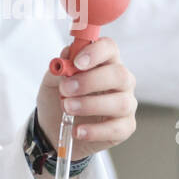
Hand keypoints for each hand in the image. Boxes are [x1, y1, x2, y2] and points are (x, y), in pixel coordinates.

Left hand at [36, 37, 136, 158]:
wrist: (53, 127)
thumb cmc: (60, 98)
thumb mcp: (53, 80)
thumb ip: (60, 67)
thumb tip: (67, 55)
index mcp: (105, 62)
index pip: (109, 48)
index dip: (96, 52)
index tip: (77, 62)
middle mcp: (121, 81)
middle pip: (119, 74)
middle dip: (90, 81)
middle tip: (66, 89)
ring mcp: (126, 104)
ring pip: (121, 103)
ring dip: (90, 105)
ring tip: (67, 108)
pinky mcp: (125, 127)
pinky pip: (116, 129)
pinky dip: (95, 131)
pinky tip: (78, 130)